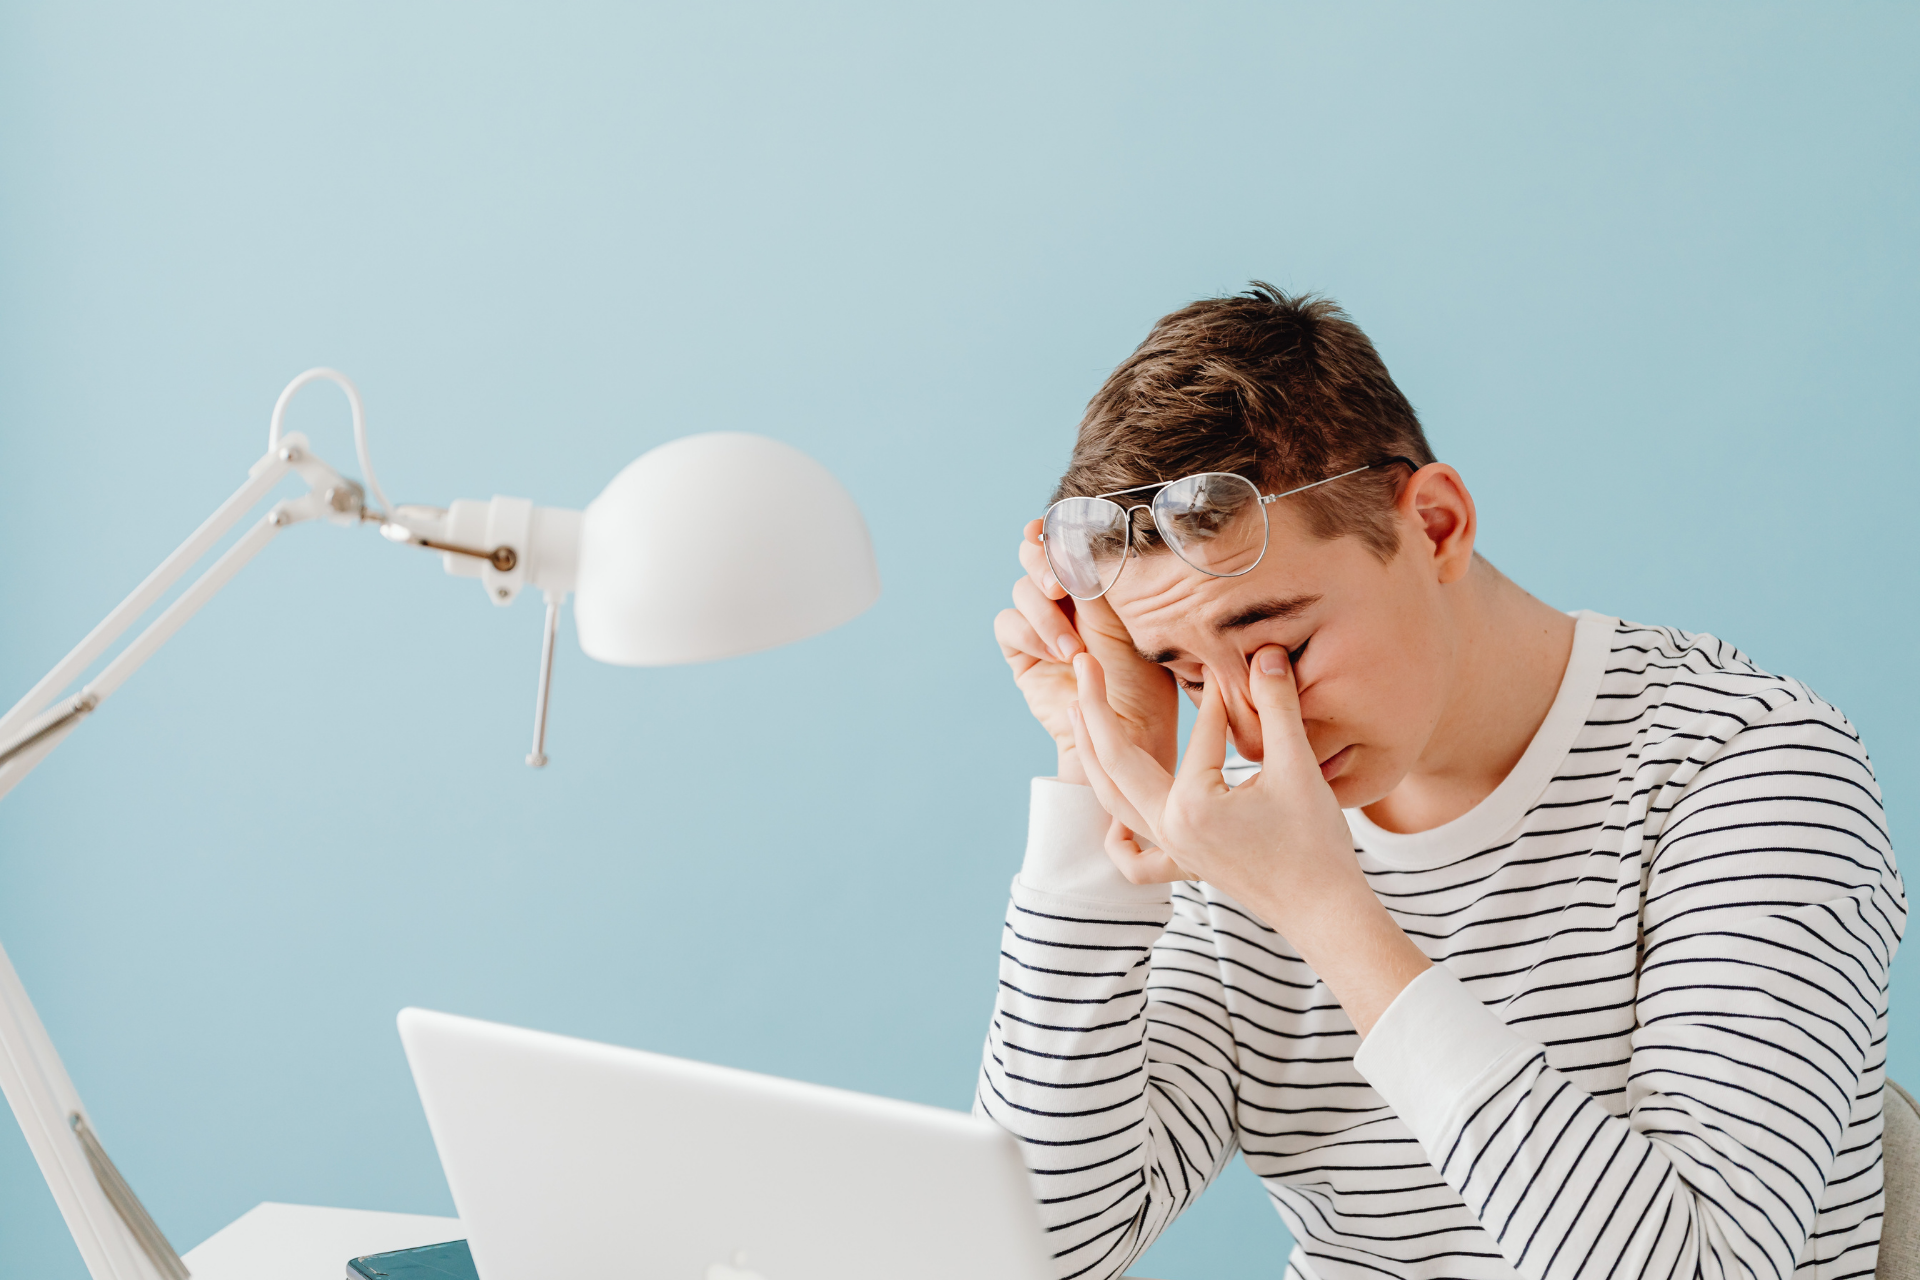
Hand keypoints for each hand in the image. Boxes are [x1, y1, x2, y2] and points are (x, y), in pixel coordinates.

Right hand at [994, 518, 1177, 783]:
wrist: (1125, 732)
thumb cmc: (1143, 677)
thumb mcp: (1126, 617)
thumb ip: (1096, 577)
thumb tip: (1069, 540)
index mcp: (1097, 579)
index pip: (1065, 539)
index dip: (1052, 529)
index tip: (1045, 528)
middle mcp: (1067, 597)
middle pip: (1033, 555)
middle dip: (1041, 563)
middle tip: (1058, 586)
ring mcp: (1042, 622)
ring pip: (1021, 589)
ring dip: (1043, 614)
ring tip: (1072, 649)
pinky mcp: (1021, 651)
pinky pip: (1007, 623)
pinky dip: (1028, 634)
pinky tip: (1055, 655)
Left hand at [1071, 643, 1429, 1034]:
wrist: (1325, 911)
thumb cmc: (1316, 844)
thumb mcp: (1298, 767)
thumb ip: (1277, 707)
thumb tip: (1266, 653)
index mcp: (1190, 805)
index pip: (1198, 736)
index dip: (1218, 700)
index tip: (1231, 667)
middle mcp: (1169, 829)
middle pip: (1116, 762)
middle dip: (1097, 709)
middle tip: (1084, 662)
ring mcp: (1173, 851)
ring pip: (1113, 801)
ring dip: (1091, 757)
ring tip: (1077, 713)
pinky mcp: (1185, 868)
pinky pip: (1136, 859)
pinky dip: (1118, 836)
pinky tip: (1115, 816)